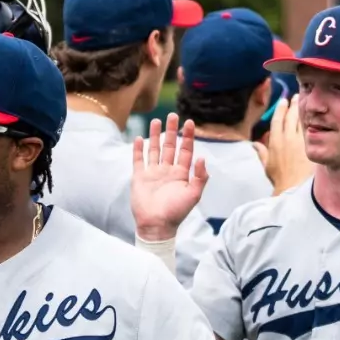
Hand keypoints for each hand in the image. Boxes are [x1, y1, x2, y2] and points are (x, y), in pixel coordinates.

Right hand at [131, 117, 208, 241]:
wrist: (156, 224)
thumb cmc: (176, 212)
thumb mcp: (193, 195)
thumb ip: (200, 177)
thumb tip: (201, 157)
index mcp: (181, 174)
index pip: (185, 151)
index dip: (187, 137)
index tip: (189, 123)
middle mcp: (167, 170)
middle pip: (169, 146)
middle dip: (171, 131)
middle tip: (172, 115)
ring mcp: (153, 173)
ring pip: (154, 150)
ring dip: (155, 136)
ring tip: (156, 121)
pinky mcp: (139, 177)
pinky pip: (138, 160)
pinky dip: (138, 150)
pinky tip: (138, 139)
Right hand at [263, 96, 313, 193]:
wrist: (294, 186)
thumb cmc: (280, 178)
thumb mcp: (267, 165)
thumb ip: (262, 153)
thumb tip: (255, 144)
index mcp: (274, 142)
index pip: (277, 120)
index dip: (280, 109)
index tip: (283, 101)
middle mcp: (287, 139)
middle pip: (290, 117)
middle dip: (293, 105)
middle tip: (296, 97)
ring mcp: (300, 141)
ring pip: (301, 121)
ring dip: (302, 110)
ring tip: (303, 102)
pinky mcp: (310, 145)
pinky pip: (310, 129)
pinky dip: (310, 121)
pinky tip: (313, 116)